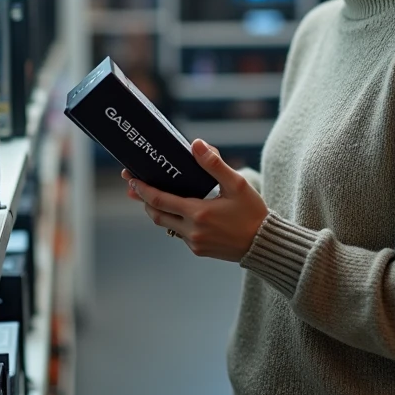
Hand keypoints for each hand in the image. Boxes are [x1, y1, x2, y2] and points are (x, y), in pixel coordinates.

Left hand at [121, 139, 268, 262]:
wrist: (264, 244)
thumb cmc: (252, 212)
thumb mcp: (237, 184)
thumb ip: (214, 164)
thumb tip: (196, 144)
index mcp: (198, 213)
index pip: (159, 200)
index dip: (142, 189)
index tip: (130, 179)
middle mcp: (192, 231)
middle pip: (156, 214)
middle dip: (143, 199)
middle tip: (133, 186)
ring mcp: (194, 243)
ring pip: (165, 225)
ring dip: (156, 210)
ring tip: (150, 195)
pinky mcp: (199, 250)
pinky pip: (178, 233)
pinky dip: (173, 220)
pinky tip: (176, 209)